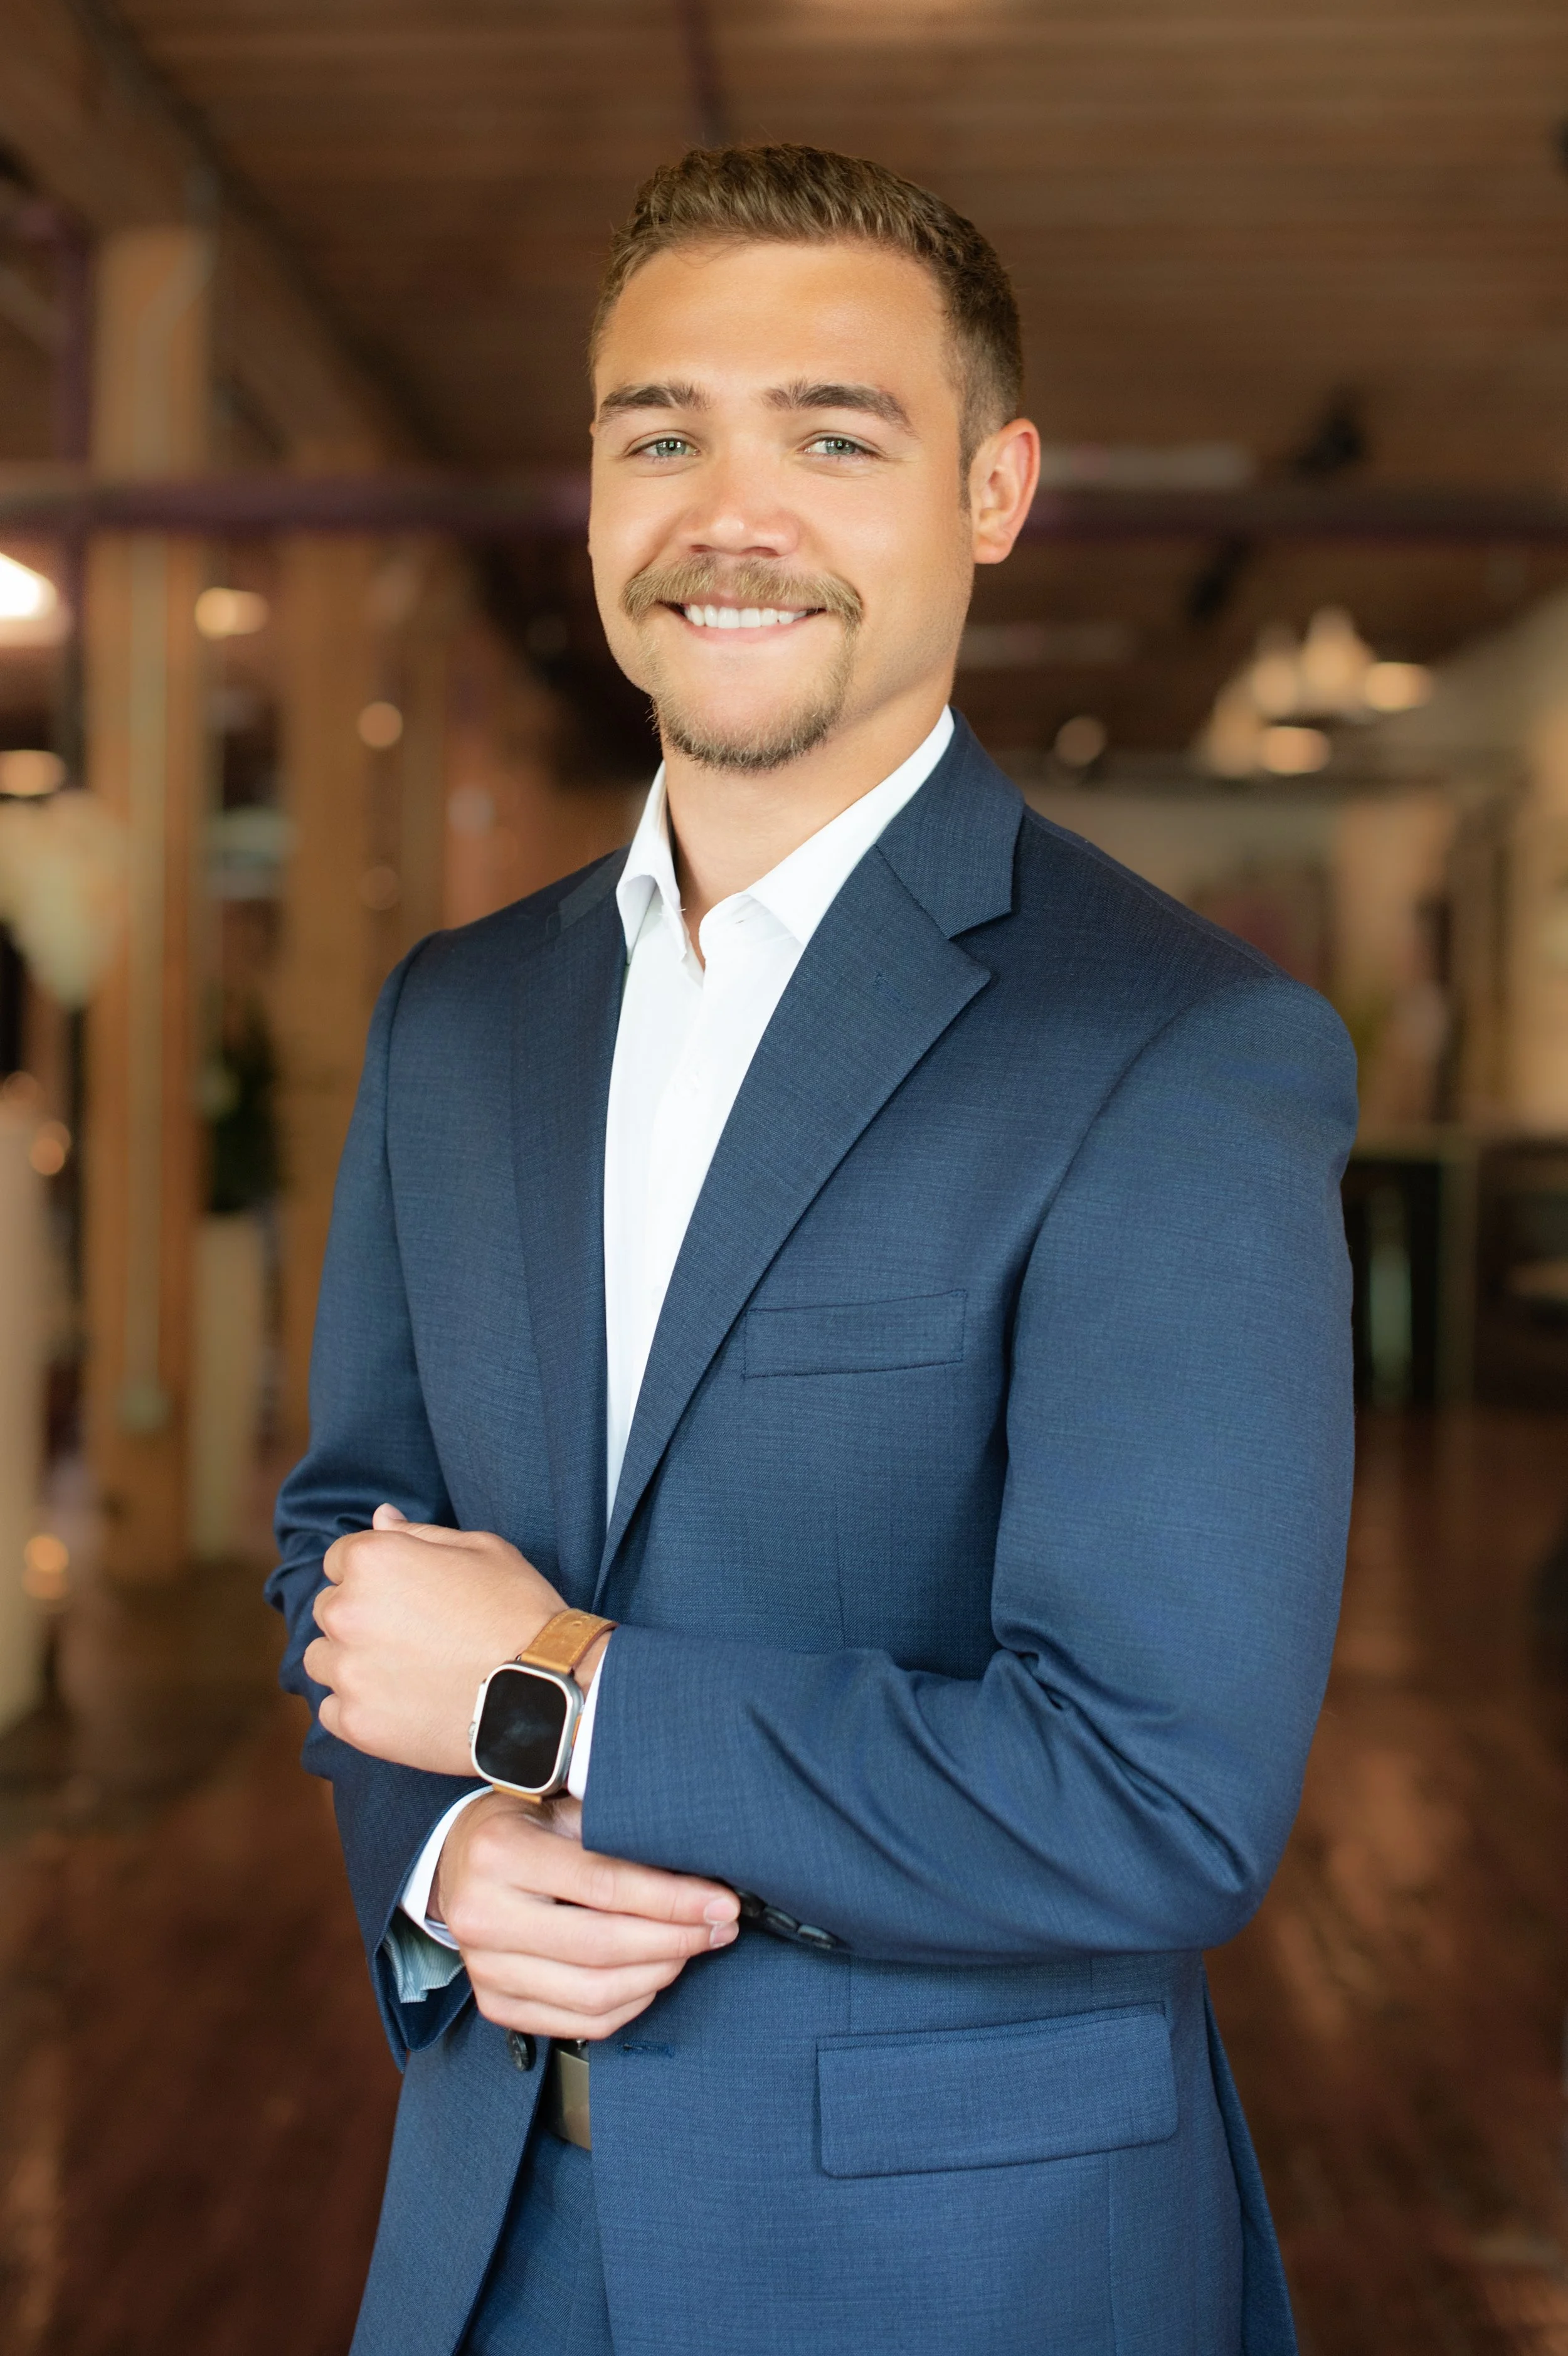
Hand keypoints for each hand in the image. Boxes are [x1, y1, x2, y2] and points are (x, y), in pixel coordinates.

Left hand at [303, 1506, 567, 1774]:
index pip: (341, 1559)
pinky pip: (334, 1710)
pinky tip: (402, 1705)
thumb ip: (421, 1533)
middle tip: (413, 1634)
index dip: (376, 1574)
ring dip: (352, 1662)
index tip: (407, 1594)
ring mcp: (347, 1672)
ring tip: (405, 1672)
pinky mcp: (355, 1723)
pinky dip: (359, 1707)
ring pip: (322, 1660)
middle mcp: (346, 1612)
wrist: (544, 1694)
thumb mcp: (483, 1550)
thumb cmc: (519, 1612)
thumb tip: (381, 1517)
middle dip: (360, 1616)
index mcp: (373, 1560)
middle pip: (328, 1609)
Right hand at [433, 1791, 740, 2039]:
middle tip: (720, 1928)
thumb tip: (696, 1856)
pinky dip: (628, 2005)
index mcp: (500, 1852)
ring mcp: (484, 1968)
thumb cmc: (520, 1824)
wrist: (455, 1862)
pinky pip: (577, 2023)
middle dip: (675, 1940)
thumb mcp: (561, 1805)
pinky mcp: (493, 2004)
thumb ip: (616, 1829)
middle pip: (601, 1947)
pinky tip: (654, 1976)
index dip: (672, 1899)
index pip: (604, 1885)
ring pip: (592, 1995)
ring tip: (692, 1948)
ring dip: (657, 1975)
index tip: (721, 1902)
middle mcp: (483, 1915)